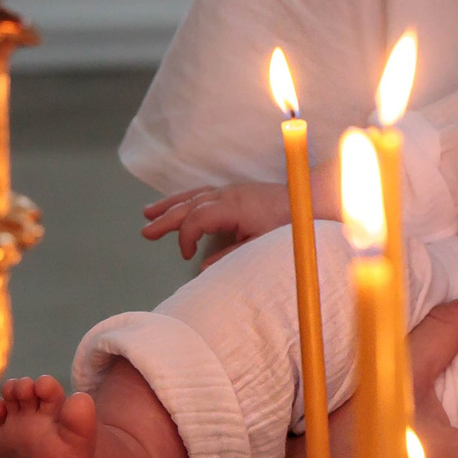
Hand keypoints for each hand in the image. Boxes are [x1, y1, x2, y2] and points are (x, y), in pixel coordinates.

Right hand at [142, 181, 290, 265]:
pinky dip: (187, 199)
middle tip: (145, 232)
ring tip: (148, 213)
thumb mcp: (262, 246)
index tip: (186, 256)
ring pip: (194, 195)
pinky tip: (177, 205)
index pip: (196, 219)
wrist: (312, 199)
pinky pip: (204, 193)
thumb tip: (202, 268)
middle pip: (189, 204)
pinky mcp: (237, 191)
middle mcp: (229, 193)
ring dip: (170, 205)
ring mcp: (232, 190)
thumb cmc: (291, 224)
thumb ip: (231, 256)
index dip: (186, 238)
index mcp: (233, 206)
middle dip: (165, 218)